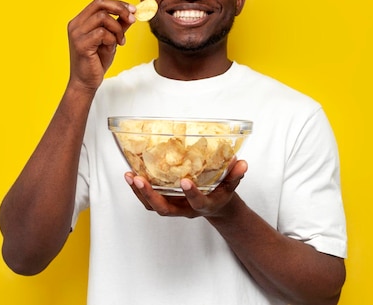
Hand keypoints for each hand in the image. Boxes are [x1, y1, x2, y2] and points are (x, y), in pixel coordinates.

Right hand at [66, 0, 135, 92]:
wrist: (86, 82)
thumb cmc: (96, 62)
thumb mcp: (111, 40)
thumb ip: (118, 26)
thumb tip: (131, 14)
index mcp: (80, 21)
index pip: (99, 2)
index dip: (117, 3)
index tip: (132, 10)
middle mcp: (76, 24)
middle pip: (100, 4)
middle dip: (119, 9)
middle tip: (132, 19)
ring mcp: (76, 34)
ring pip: (103, 18)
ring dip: (117, 28)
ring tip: (120, 41)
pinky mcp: (81, 44)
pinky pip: (102, 33)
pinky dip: (112, 38)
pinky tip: (112, 47)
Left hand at [124, 159, 247, 217]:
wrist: (216, 206)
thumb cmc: (222, 193)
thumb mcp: (232, 184)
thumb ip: (236, 175)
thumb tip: (241, 163)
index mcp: (204, 205)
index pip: (198, 203)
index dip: (192, 194)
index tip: (186, 182)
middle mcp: (185, 209)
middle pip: (164, 209)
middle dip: (150, 195)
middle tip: (139, 179)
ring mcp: (173, 207)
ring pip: (152, 206)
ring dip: (139, 192)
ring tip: (130, 176)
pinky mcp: (165, 201)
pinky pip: (148, 200)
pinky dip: (137, 190)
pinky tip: (131, 175)